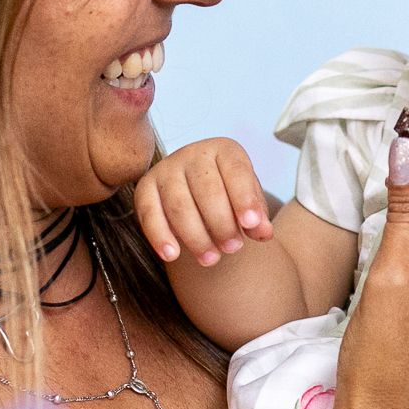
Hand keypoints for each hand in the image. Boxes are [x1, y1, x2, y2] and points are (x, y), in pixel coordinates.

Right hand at [134, 138, 274, 264]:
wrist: (195, 187)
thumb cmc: (228, 194)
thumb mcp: (247, 199)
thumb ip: (257, 216)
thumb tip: (263, 233)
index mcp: (224, 150)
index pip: (236, 172)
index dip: (245, 198)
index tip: (252, 225)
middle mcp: (193, 154)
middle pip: (208, 191)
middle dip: (222, 224)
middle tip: (233, 248)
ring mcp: (166, 169)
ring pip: (179, 205)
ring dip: (196, 237)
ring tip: (211, 259)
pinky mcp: (145, 187)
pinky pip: (149, 213)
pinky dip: (159, 236)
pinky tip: (172, 256)